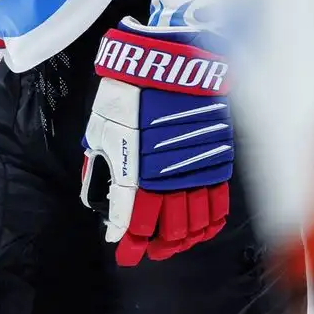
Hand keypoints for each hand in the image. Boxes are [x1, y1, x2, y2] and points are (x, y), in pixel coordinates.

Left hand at [80, 21, 234, 265]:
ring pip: (195, 222)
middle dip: (157, 245)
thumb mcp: (102, 129)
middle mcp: (169, 178)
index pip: (136, 221)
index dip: (131, 243)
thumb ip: (100, 167)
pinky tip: (201, 230)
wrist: (170, 61)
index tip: (125, 253)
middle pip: (168, 229)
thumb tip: (95, 198)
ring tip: (171, 245)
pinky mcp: (217, 160)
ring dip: (182, 239)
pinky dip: (210, 222)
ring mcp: (197, 170)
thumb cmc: (129, 92)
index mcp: (137, 172)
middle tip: (148, 251)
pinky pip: (218, 203)